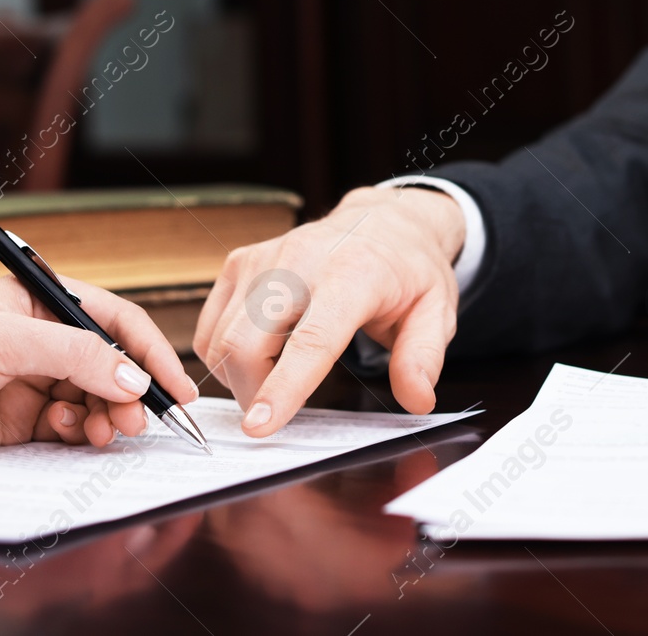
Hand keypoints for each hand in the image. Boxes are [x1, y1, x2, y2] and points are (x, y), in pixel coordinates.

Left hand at [0, 275, 198, 458]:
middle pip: (111, 365)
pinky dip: (79, 433)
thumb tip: (132, 379)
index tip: (174, 387)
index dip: (148, 352)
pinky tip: (66, 431)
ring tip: (106, 431)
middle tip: (139, 420)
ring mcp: (31, 383)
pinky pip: (69, 428)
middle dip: (131, 392)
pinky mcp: (17, 423)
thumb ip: (74, 355)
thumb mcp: (2, 340)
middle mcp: (41, 341)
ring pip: (95, 400)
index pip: (114, 321)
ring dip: (108, 416)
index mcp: (41, 303)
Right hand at [194, 186, 463, 436]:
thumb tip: (416, 400)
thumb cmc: (407, 270)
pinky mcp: (240, 261)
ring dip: (237, 377)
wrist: (382, 222)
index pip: (311, 339)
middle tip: (276, 414)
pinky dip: (223, 354)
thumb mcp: (437, 311)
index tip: (259, 426)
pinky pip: (210, 325)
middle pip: (247, 342)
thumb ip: (423, 357)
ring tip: (273, 380)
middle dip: (251, 393)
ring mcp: (264, 258)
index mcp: (354, 275)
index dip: (282, 387)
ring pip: (221, 338)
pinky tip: (257, 356)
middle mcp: (301, 261)